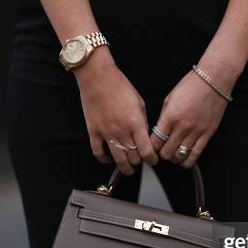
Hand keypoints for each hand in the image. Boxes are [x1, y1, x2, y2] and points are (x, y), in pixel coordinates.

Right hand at [75, 48, 157, 174]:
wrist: (98, 78)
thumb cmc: (119, 86)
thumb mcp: (139, 103)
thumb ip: (143, 122)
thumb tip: (144, 135)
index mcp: (136, 124)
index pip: (147, 151)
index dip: (152, 160)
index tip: (153, 161)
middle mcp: (122, 132)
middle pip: (133, 157)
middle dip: (139, 162)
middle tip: (140, 160)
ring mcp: (106, 133)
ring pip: (118, 159)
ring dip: (125, 168)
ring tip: (128, 169)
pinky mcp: (93, 132)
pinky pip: (98, 152)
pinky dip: (104, 159)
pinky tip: (109, 160)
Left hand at [150, 62, 233, 167]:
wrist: (213, 80)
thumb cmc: (191, 86)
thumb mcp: (170, 99)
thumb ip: (163, 118)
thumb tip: (158, 133)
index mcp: (170, 117)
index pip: (155, 142)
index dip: (151, 148)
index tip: (151, 147)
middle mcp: (183, 126)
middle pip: (166, 152)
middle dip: (161, 154)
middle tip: (161, 151)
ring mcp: (196, 131)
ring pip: (180, 156)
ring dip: (173, 158)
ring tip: (172, 154)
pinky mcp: (208, 134)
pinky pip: (196, 154)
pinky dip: (187, 161)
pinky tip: (183, 161)